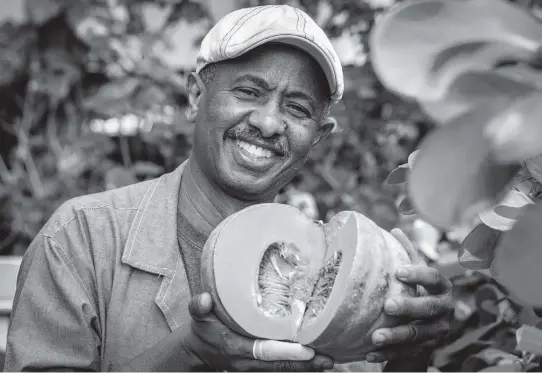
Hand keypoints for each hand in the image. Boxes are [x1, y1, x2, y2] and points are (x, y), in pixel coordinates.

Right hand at [185, 292, 334, 371]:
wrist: (198, 353)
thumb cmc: (203, 330)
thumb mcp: (198, 316)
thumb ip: (198, 307)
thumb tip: (204, 299)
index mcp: (236, 347)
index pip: (265, 352)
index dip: (287, 353)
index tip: (308, 351)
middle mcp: (248, 362)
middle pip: (280, 367)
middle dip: (306, 365)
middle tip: (329, 359)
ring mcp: (254, 368)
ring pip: (283, 372)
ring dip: (306, 369)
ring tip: (329, 362)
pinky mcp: (259, 368)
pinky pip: (281, 371)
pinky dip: (299, 368)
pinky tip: (316, 363)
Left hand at [367, 229, 453, 363]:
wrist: (424, 328)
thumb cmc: (417, 291)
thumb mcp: (416, 274)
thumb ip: (409, 254)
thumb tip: (396, 229)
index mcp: (442, 288)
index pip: (435, 278)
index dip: (419, 274)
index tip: (399, 271)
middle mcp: (444, 310)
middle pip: (429, 308)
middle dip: (409, 307)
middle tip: (388, 306)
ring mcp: (437, 332)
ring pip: (417, 335)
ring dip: (395, 335)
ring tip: (375, 336)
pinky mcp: (425, 350)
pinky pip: (406, 353)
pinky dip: (388, 354)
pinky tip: (370, 354)